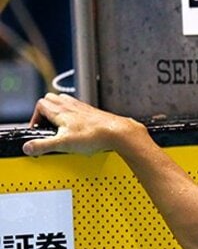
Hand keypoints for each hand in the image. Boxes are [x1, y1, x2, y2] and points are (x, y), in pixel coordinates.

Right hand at [22, 93, 140, 156]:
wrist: (117, 132)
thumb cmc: (94, 135)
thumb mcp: (63, 144)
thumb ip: (44, 145)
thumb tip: (28, 148)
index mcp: (60, 111)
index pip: (40, 105)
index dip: (35, 117)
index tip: (37, 129)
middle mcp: (71, 106)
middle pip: (51, 100)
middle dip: (46, 112)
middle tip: (47, 126)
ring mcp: (82, 108)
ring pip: (65, 103)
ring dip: (60, 112)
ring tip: (60, 126)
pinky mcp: (93, 113)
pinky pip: (79, 110)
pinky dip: (74, 116)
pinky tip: (79, 128)